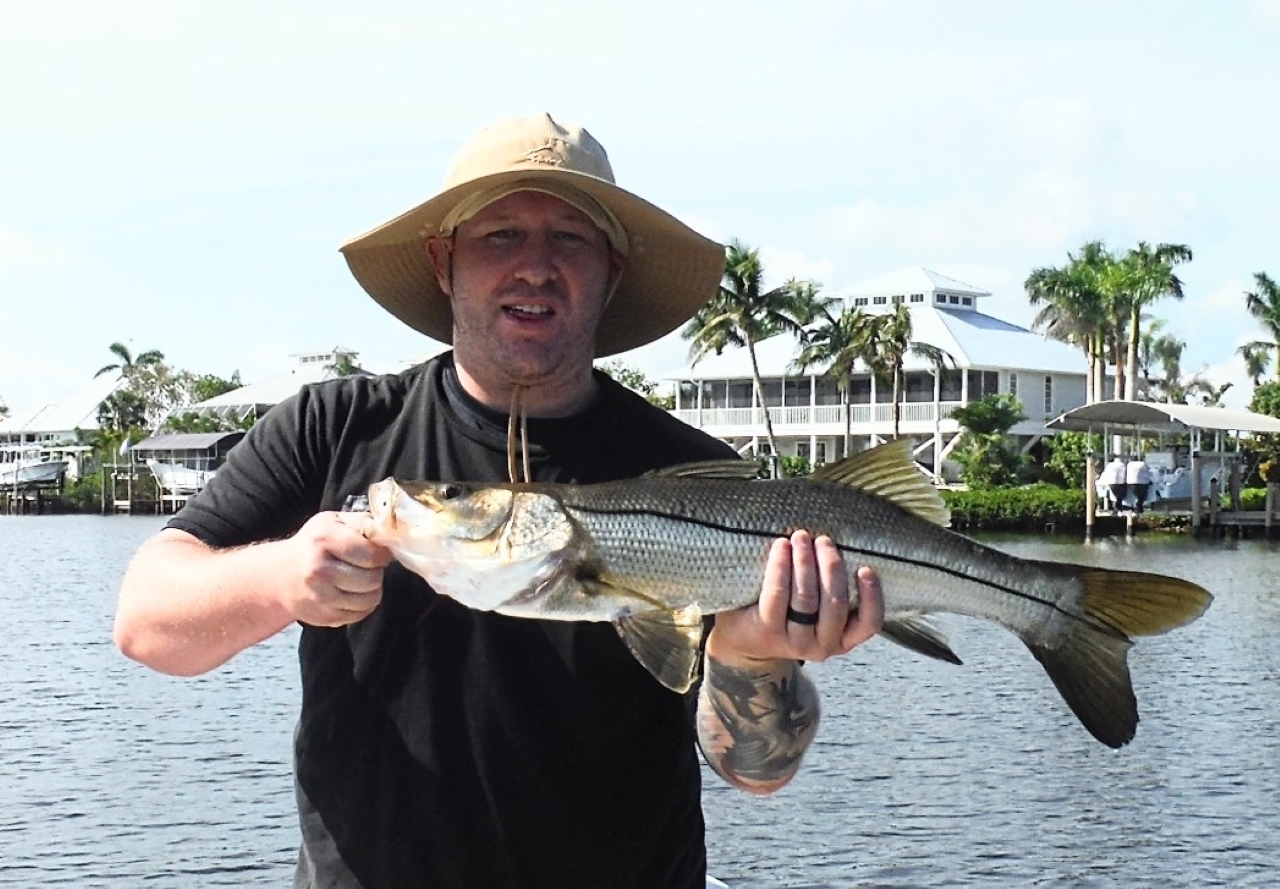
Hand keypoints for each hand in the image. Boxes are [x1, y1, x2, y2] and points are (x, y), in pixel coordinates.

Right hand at [278, 511, 393, 626]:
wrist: (279, 576)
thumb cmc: (312, 544)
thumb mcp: (333, 522)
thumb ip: (363, 522)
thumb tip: (391, 532)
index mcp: (324, 541)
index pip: (371, 554)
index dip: (382, 554)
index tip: (379, 553)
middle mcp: (319, 570)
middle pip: (373, 579)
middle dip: (376, 572)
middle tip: (366, 567)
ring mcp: (320, 596)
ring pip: (370, 599)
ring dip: (372, 590)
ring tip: (360, 580)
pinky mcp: (323, 617)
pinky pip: (360, 614)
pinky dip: (362, 605)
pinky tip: (351, 593)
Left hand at [706, 530, 883, 667]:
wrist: (743, 638)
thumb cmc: (788, 613)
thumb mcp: (818, 610)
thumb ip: (833, 590)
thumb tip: (844, 546)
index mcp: (843, 640)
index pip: (869, 623)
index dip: (872, 596)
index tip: (865, 568)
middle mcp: (823, 646)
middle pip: (834, 603)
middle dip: (831, 566)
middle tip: (824, 540)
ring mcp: (795, 642)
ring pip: (806, 598)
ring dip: (805, 561)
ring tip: (801, 537)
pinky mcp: (769, 631)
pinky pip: (778, 594)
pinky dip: (781, 566)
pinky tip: (782, 546)